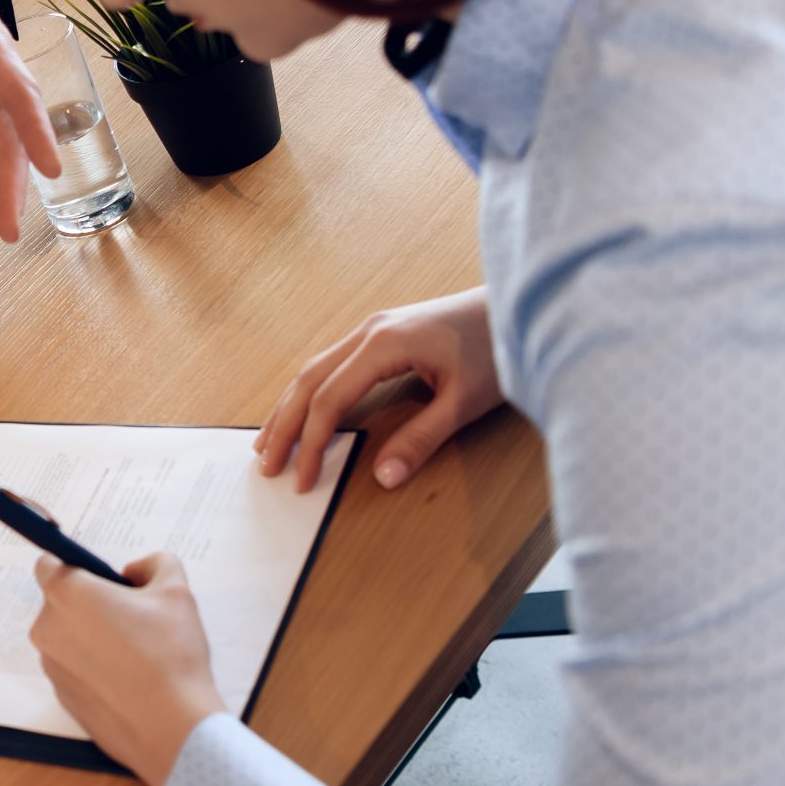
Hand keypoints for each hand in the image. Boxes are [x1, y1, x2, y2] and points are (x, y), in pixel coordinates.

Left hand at [28, 552, 223, 785]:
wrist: (171, 727)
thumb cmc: (170, 654)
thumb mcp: (175, 591)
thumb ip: (155, 564)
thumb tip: (135, 571)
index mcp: (66, 593)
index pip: (49, 563)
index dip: (78, 567)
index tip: (105, 581)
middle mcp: (47, 628)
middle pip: (61, 603)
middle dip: (91, 604)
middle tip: (133, 618)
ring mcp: (51, 666)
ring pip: (68, 638)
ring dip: (93, 638)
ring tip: (137, 653)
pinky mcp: (61, 697)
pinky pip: (74, 670)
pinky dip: (95, 669)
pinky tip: (129, 680)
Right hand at [255, 287, 502, 492]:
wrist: (518, 306)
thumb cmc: (497, 348)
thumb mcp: (464, 402)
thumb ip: (421, 439)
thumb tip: (382, 478)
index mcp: (384, 344)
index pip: (329, 398)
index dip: (310, 442)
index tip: (301, 479)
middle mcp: (368, 331)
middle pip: (307, 381)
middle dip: (283, 426)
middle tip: (265, 465)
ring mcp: (371, 327)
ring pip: (313, 369)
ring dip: (288, 407)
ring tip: (268, 442)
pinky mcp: (380, 332)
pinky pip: (329, 363)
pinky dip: (308, 391)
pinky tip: (302, 410)